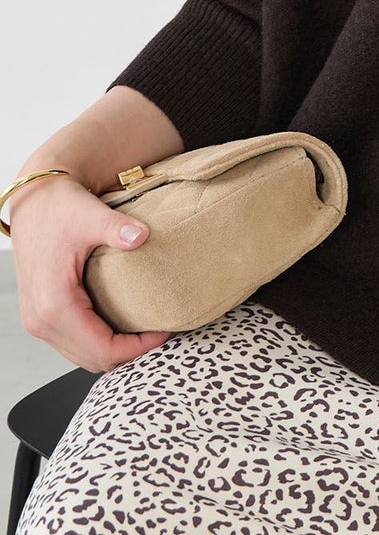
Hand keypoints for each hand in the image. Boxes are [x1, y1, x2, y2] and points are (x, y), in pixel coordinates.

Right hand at [9, 173, 174, 371]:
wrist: (33, 200)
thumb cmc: (57, 207)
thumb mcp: (90, 215)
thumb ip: (116, 228)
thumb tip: (142, 237)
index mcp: (54, 303)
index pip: (101, 348)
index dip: (137, 348)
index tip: (165, 332)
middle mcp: (41, 320)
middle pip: (92, 359)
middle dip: (129, 353)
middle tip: (162, 332)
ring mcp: (38, 320)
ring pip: (81, 355)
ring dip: (114, 349)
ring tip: (147, 330)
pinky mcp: (41, 313)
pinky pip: (73, 342)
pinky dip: (99, 341)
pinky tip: (123, 323)